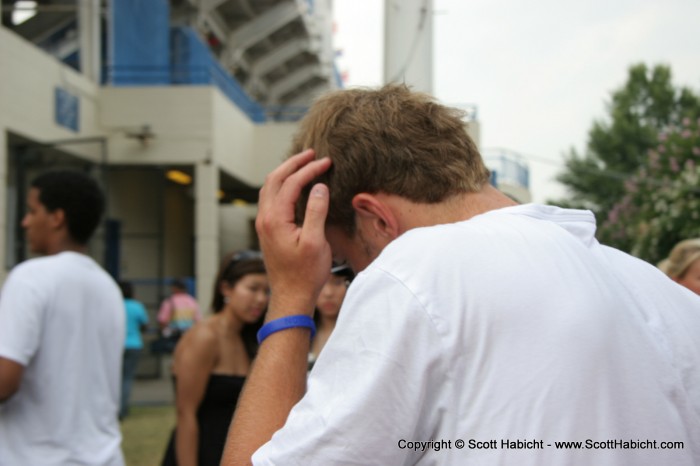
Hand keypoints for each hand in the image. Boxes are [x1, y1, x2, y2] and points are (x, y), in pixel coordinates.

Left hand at [256, 149, 332, 317]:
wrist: (290, 296)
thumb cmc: (305, 274)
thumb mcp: (316, 242)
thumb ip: (316, 211)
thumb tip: (319, 186)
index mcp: (275, 219)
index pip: (291, 183)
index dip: (309, 169)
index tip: (327, 162)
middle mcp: (264, 218)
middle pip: (274, 179)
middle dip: (294, 163)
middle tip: (312, 154)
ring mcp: (264, 224)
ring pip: (270, 187)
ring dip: (286, 172)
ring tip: (304, 164)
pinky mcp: (267, 229)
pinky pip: (271, 198)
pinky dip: (282, 185)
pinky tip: (295, 186)